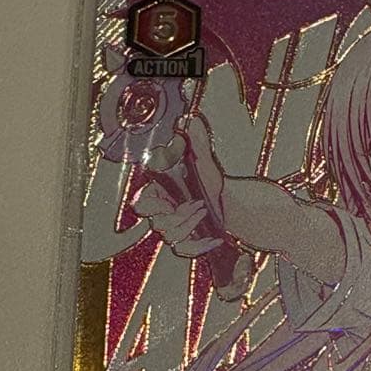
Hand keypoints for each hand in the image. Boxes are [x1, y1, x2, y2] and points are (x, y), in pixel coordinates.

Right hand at [133, 115, 224, 255]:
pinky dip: (199, 246)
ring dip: (188, 225)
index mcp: (158, 192)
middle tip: (197, 204)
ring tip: (205, 212)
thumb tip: (188, 119)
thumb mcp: (203, 159)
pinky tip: (213, 238)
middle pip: (155, 224)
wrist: (231, 203)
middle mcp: (162, 213)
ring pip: (169, 237)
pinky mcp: (186, 243)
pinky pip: (184, 251)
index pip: (140, 203)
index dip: (151, 203)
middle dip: (176, 216)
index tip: (167, 198)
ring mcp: (173, 230)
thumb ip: (195, 140)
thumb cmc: (210, 182)